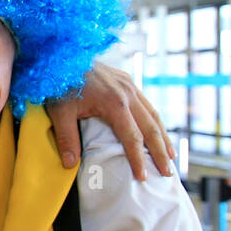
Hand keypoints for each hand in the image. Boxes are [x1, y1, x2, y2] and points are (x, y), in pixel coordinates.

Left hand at [46, 61, 173, 179]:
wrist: (63, 53)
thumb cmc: (60, 82)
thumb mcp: (59, 112)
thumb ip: (66, 138)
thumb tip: (70, 165)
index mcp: (115, 103)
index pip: (132, 138)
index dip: (139, 159)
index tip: (143, 177)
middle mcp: (128, 94)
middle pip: (151, 128)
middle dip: (161, 152)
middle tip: (168, 173)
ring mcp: (130, 86)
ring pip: (153, 115)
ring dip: (163, 137)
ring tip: (170, 156)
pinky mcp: (127, 81)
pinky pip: (146, 104)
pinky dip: (154, 121)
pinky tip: (156, 131)